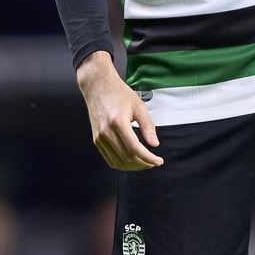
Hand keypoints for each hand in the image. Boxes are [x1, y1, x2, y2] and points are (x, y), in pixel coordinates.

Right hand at [76, 51, 162, 169]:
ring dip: (133, 166)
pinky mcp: (96, 140)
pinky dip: (121, 164)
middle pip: (126, 157)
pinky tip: (131, 161)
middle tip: (154, 162)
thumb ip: (147, 126)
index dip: (148, 158)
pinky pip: (109, 158)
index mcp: (118, 122)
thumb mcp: (138, 106)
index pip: (134, 148)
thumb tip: (155, 144)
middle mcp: (106, 132)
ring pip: (117, 161)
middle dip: (143, 164)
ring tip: (145, 163)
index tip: (158, 161)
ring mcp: (99, 138)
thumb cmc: (118, 93)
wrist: (98, 87)